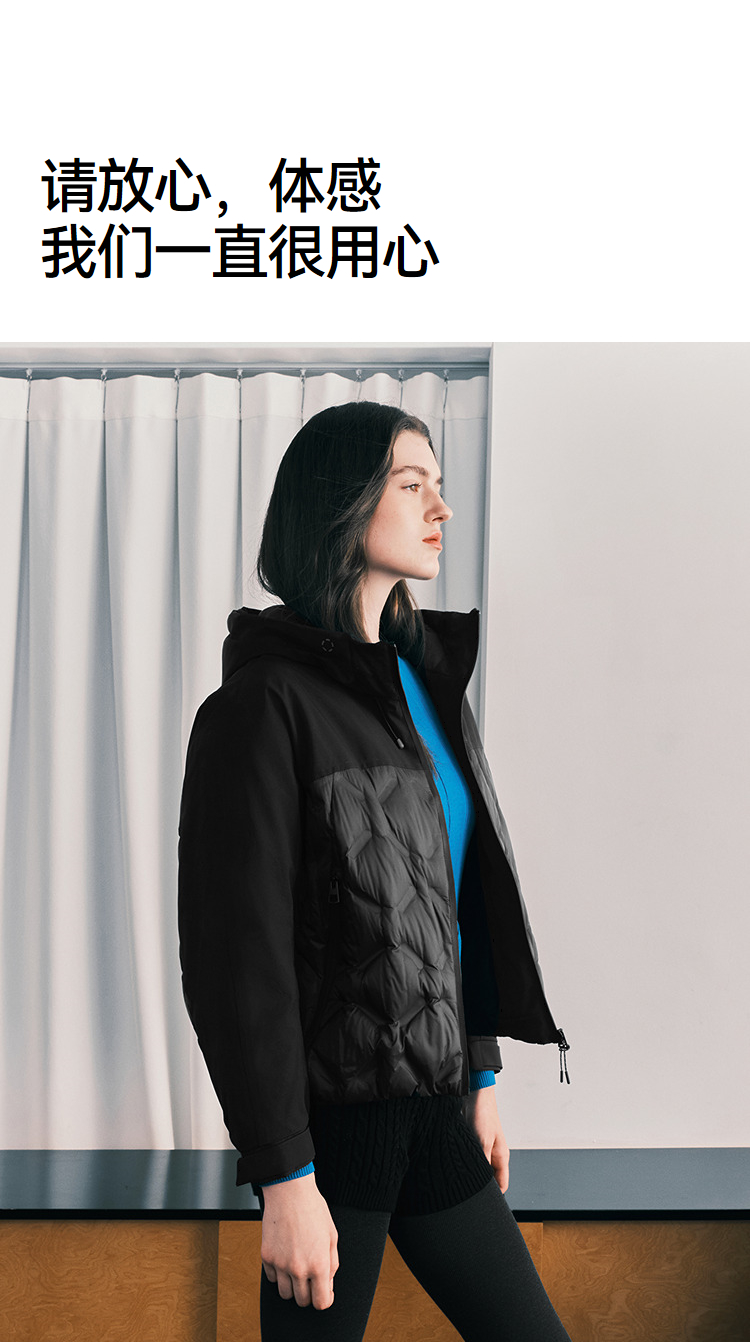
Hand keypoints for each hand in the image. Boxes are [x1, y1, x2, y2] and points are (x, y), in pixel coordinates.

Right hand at [261, 1174, 338, 1308]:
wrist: (289, 1191)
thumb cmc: (313, 1209)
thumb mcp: (332, 1236)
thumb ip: (332, 1263)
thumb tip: (328, 1284)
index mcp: (319, 1264)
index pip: (321, 1303)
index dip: (325, 1300)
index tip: (324, 1293)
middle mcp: (299, 1269)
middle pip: (302, 1301)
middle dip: (309, 1293)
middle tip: (310, 1279)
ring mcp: (280, 1264)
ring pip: (285, 1294)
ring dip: (292, 1287)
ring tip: (297, 1269)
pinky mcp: (266, 1257)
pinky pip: (272, 1278)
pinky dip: (279, 1274)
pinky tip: (285, 1258)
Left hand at [463, 1084, 509, 1192]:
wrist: (474, 1094)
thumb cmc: (483, 1114)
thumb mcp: (483, 1141)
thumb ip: (483, 1162)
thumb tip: (479, 1182)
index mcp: (501, 1157)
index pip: (502, 1184)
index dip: (494, 1196)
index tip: (481, 1203)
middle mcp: (493, 1155)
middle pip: (490, 1179)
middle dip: (479, 1185)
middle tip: (466, 1193)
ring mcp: (482, 1148)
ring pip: (478, 1168)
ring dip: (471, 1172)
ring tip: (459, 1179)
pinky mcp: (472, 1142)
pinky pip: (470, 1158)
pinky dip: (465, 1162)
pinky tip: (455, 1165)